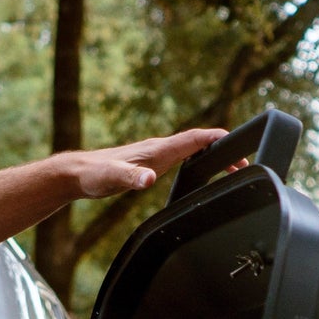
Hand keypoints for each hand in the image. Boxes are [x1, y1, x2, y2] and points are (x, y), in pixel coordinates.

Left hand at [71, 127, 233, 198]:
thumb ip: (131, 178)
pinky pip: (180, 157)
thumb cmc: (93, 175)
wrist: (75, 174)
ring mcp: (155, 155)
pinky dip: (197, 161)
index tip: (241, 148)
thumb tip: (149, 179)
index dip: (220, 140)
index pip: (196, 138)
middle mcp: (159, 148)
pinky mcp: (149, 163)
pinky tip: (198, 172)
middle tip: (243, 166)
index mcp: (157, 149)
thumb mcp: (112, 178)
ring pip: (192, 149)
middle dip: (224, 150)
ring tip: (230, 169)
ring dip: (213, 155)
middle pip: (200, 142)